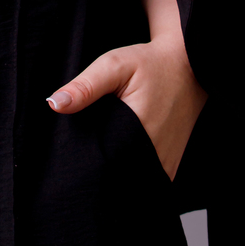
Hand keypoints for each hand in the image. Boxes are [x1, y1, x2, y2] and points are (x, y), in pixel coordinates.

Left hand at [46, 33, 206, 179]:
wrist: (190, 64)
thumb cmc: (151, 64)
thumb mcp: (115, 65)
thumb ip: (86, 86)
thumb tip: (54, 104)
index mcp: (140, 135)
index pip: (102, 165)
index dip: (83, 162)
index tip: (70, 156)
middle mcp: (155, 157)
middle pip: (115, 177)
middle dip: (96, 170)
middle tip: (83, 153)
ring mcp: (165, 166)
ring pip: (131, 181)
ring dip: (114, 173)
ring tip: (99, 155)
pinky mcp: (170, 166)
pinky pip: (144, 178)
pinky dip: (129, 171)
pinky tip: (118, 157)